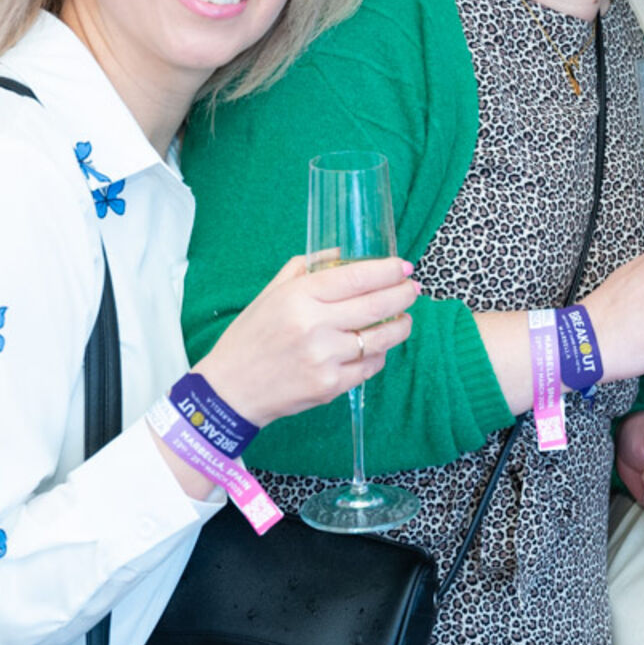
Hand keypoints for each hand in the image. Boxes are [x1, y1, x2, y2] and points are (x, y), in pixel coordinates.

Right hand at [192, 253, 421, 426]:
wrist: (230, 391)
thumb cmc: (250, 338)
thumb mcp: (270, 294)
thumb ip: (306, 268)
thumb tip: (343, 253)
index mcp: (299, 297)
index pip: (356, 277)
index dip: (387, 271)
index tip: (403, 267)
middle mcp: (314, 325)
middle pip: (376, 305)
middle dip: (403, 294)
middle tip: (413, 289)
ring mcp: (324, 357)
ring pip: (381, 338)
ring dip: (400, 326)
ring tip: (404, 318)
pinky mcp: (330, 385)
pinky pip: (370, 366)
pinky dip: (379, 355)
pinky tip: (377, 346)